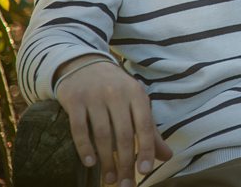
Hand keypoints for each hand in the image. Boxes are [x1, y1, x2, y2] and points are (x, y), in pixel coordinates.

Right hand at [55, 54, 172, 185]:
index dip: (146, 149)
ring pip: (102, 134)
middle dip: (126, 162)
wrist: (84, 65)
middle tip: (125, 184)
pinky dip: (85, 147)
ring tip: (110, 179)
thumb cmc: (116, 89)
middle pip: (124, 134)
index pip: (145, 126)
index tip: (145, 172)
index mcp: (137, 94)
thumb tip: (166, 156)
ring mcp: (95, 96)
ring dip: (107, 161)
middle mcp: (117, 94)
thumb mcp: (136, 103)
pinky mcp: (74, 100)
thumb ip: (150, 130)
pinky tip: (90, 162)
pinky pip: (79, 128)